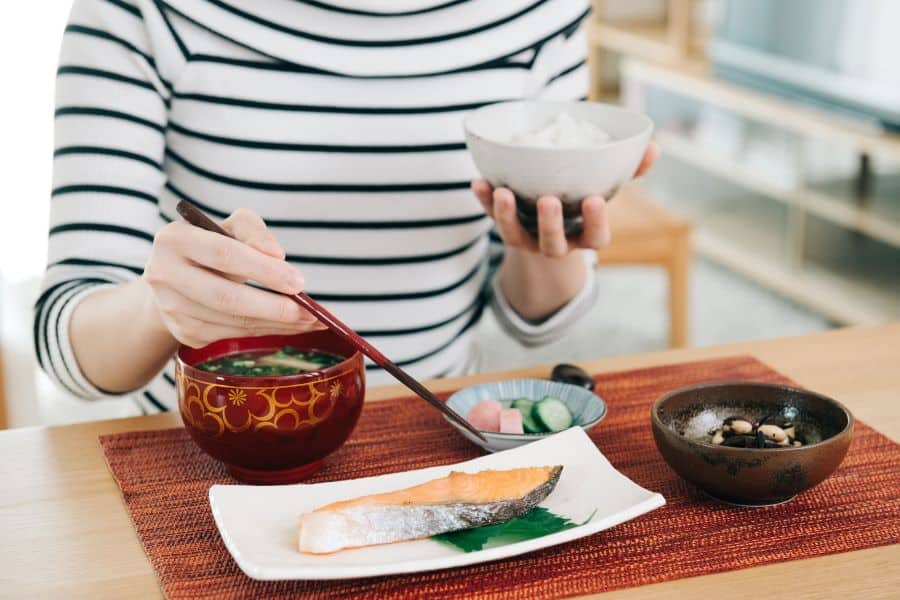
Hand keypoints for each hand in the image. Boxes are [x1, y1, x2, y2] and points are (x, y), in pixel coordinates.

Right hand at [142, 208, 320, 347]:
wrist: (177, 277)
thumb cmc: (212, 245)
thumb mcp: (231, 226)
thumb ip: (253, 231)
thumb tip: (276, 255)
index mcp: (173, 239)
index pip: (224, 254)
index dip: (263, 270)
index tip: (298, 281)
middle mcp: (164, 275)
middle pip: (226, 298)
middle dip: (274, 307)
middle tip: (310, 312)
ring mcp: (172, 309)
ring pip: (232, 322)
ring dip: (277, 324)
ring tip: (311, 321)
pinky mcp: (184, 333)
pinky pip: (233, 335)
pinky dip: (266, 331)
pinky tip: (290, 326)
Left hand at [472, 142, 659, 257]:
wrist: (548, 225)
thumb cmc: (584, 199)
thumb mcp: (607, 187)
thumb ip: (629, 171)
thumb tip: (653, 147)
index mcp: (586, 235)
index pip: (596, 238)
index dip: (596, 223)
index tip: (594, 200)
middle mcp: (556, 243)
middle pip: (553, 243)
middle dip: (550, 224)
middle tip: (549, 200)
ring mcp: (528, 239)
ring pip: (516, 236)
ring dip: (508, 217)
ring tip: (504, 193)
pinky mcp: (505, 227)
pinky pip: (492, 218)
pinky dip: (484, 201)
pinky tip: (479, 181)